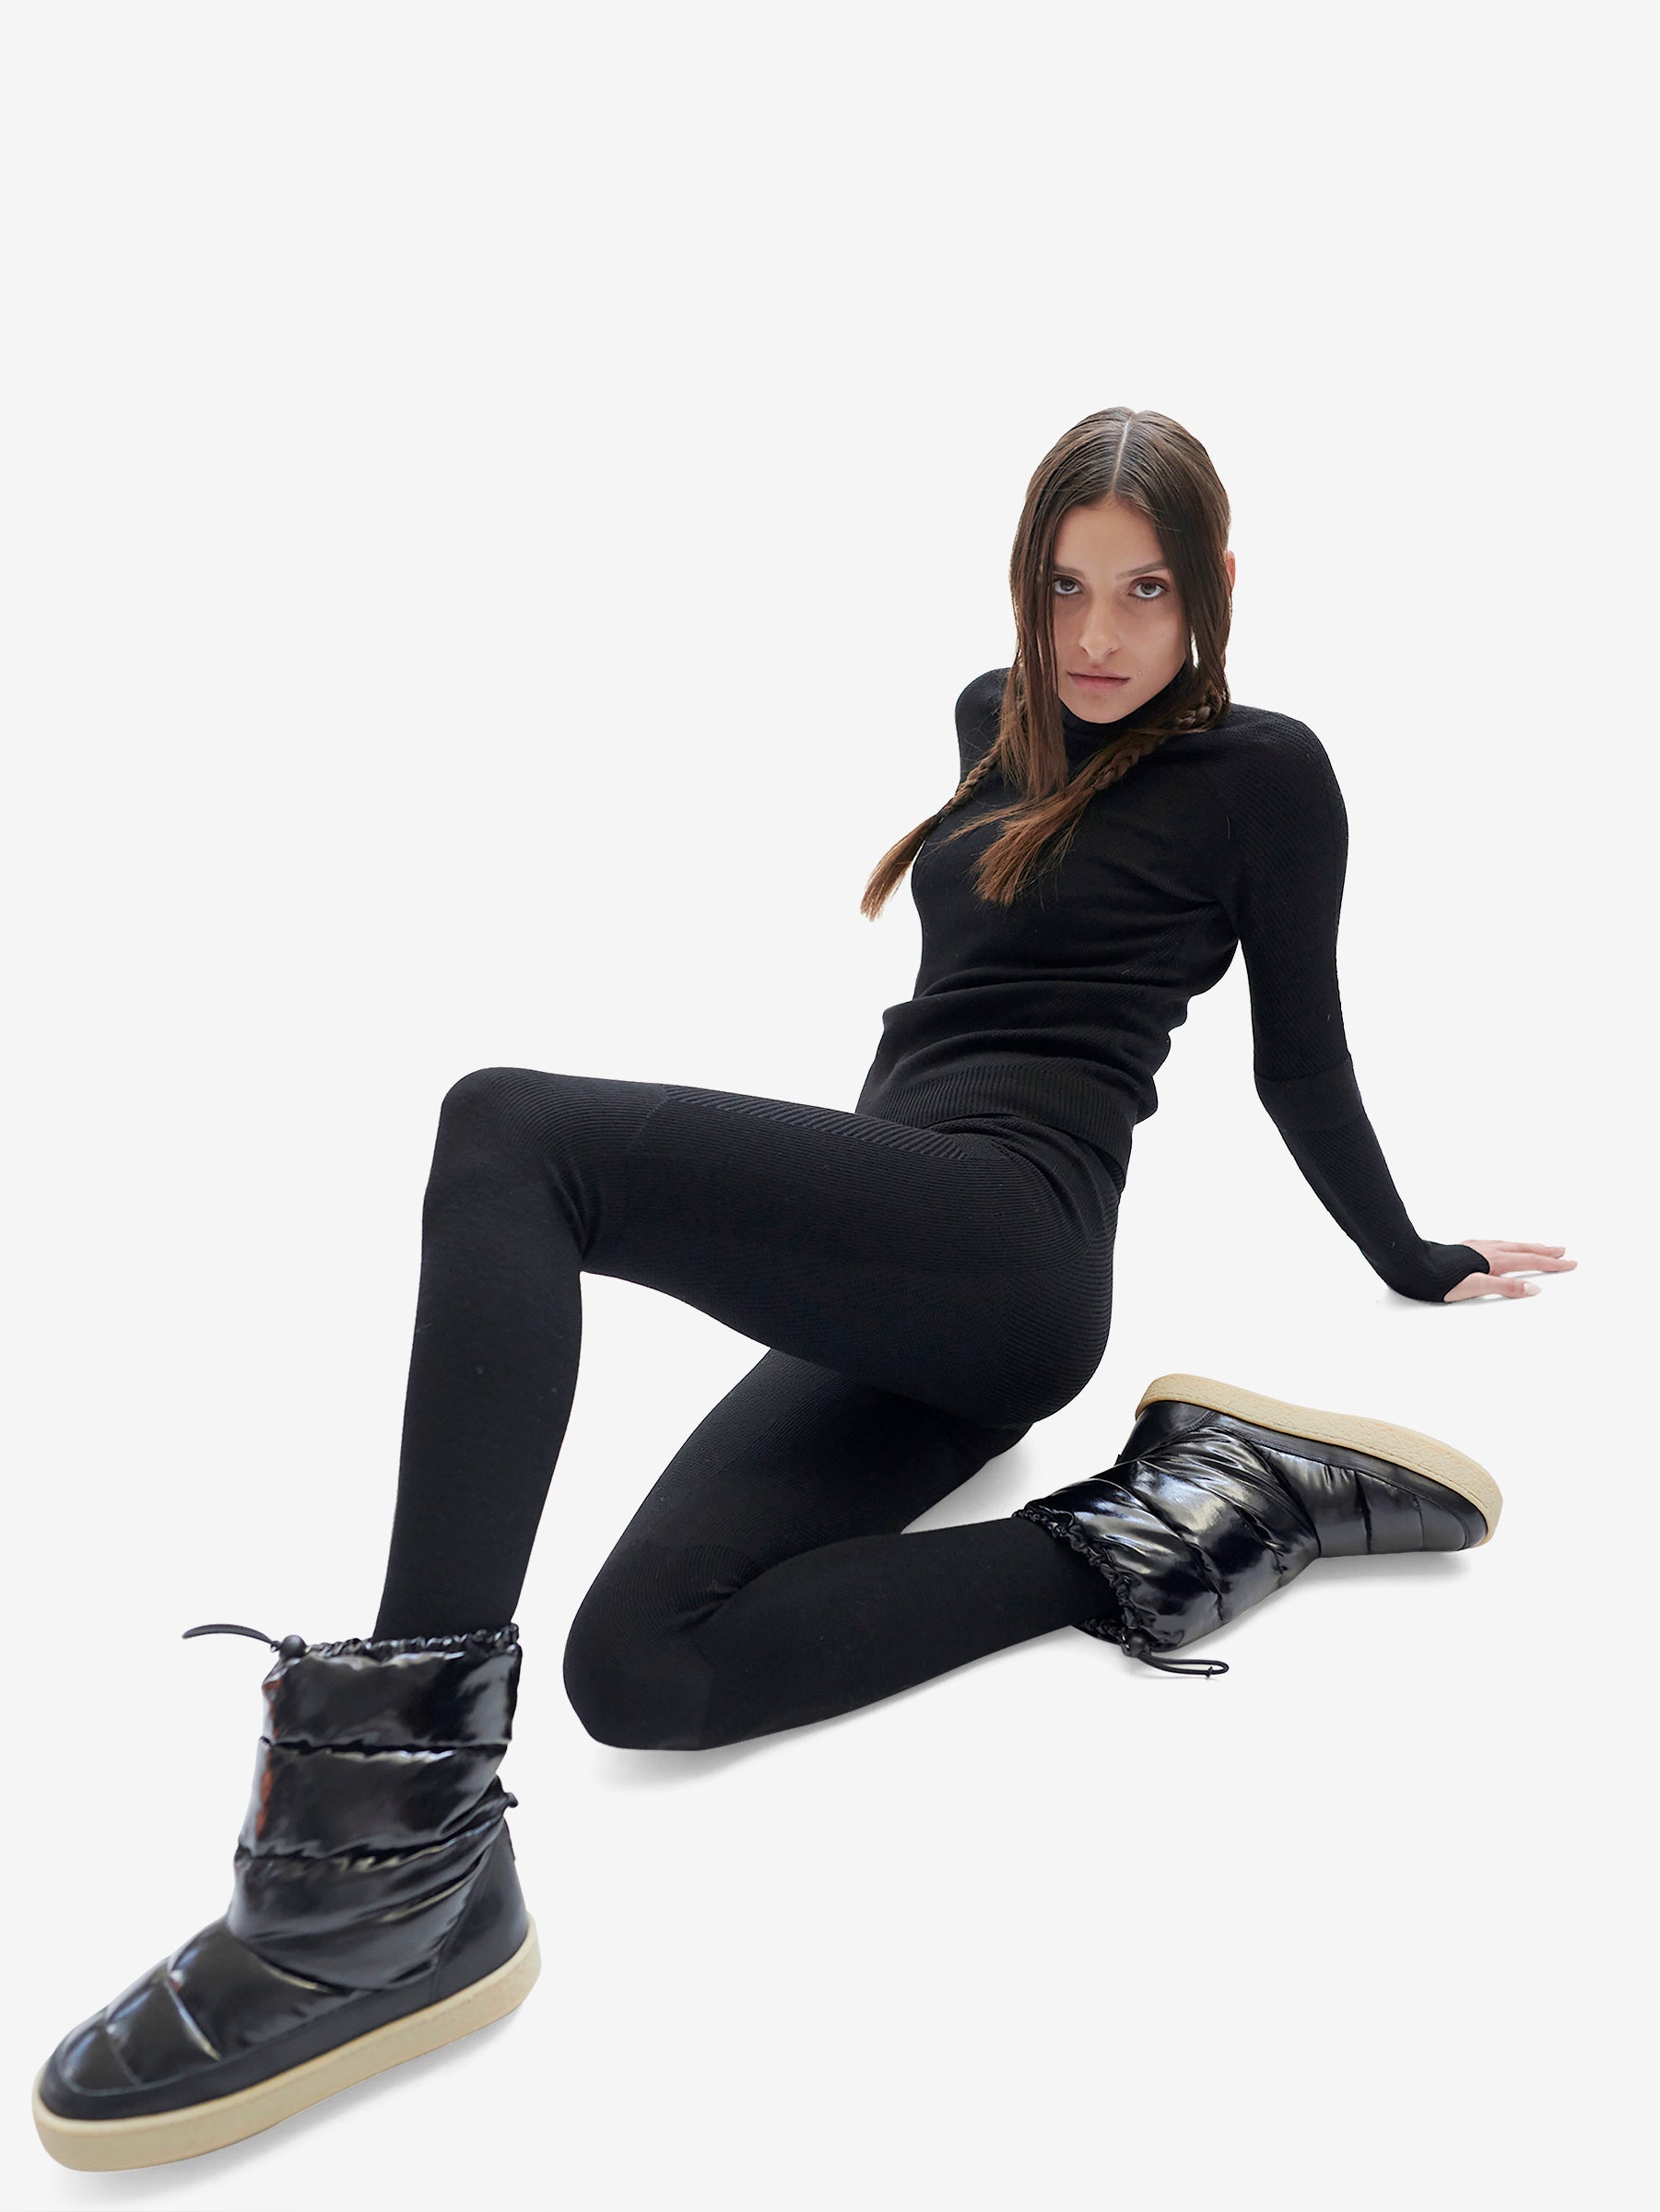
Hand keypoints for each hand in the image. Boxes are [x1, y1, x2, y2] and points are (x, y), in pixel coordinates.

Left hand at [1443, 1240, 1576, 1302]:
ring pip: (1509, 1244)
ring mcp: (1475, 1247)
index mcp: (1494, 1260)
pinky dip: (1507, 1245)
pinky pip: (1495, 1243)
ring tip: (1539, 1247)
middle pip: (1523, 1249)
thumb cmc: (1438, 1279)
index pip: (1530, 1261)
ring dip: (1527, 1246)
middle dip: (1545, 1251)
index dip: (1552, 1264)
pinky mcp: (1464, 1248)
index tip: (1571, 1263)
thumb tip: (1534, 1289)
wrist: (1410, 1263)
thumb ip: (1504, 1288)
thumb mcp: (1474, 1288)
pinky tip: (1501, 1247)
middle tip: (1563, 1251)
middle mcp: (1487, 1250)